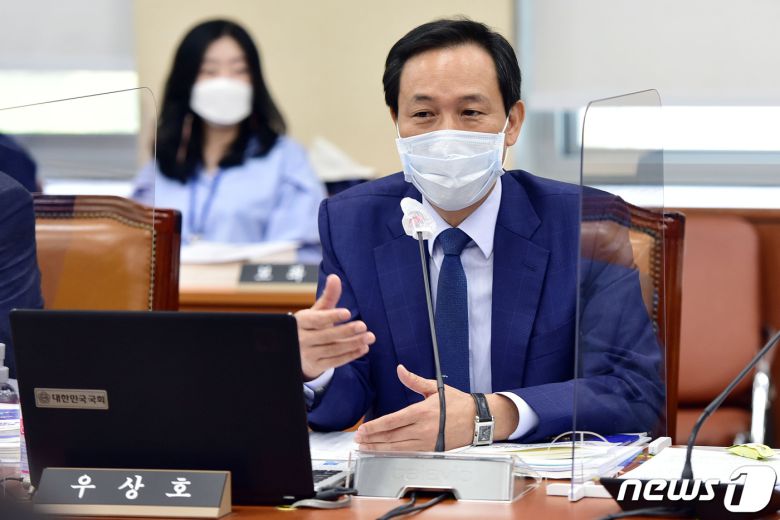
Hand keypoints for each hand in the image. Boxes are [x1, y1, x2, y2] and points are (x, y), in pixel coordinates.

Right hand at [296, 274, 374, 380]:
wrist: (294, 350)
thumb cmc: (310, 325)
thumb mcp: (316, 311)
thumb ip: (328, 296)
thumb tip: (335, 277)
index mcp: (300, 322)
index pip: (316, 319)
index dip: (332, 316)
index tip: (348, 312)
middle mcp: (302, 339)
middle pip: (327, 336)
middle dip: (346, 331)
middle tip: (363, 326)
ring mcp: (308, 354)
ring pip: (333, 349)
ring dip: (353, 344)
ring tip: (369, 337)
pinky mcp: (315, 366)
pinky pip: (335, 361)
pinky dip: (350, 355)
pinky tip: (363, 348)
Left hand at [354, 365, 519, 450]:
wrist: (478, 419)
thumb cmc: (458, 403)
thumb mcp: (435, 388)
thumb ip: (414, 380)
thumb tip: (400, 370)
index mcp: (422, 412)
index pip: (392, 421)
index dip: (375, 427)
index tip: (363, 429)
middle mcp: (423, 429)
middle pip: (391, 437)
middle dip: (373, 439)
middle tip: (359, 440)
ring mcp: (427, 442)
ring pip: (398, 448)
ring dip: (380, 448)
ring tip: (366, 447)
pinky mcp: (431, 450)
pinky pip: (409, 453)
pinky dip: (394, 453)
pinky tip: (384, 452)